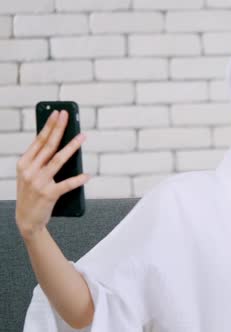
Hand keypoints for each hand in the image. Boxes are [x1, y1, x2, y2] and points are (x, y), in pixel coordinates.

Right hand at [15, 110, 88, 239]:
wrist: (27, 220)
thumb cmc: (32, 194)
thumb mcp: (30, 175)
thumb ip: (41, 161)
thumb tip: (59, 142)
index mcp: (24, 164)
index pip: (39, 141)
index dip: (49, 126)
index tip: (57, 113)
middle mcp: (29, 171)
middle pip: (48, 145)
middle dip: (59, 129)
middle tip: (67, 116)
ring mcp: (39, 183)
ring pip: (59, 160)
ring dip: (72, 147)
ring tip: (83, 136)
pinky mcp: (48, 194)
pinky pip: (67, 184)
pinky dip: (78, 180)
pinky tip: (87, 175)